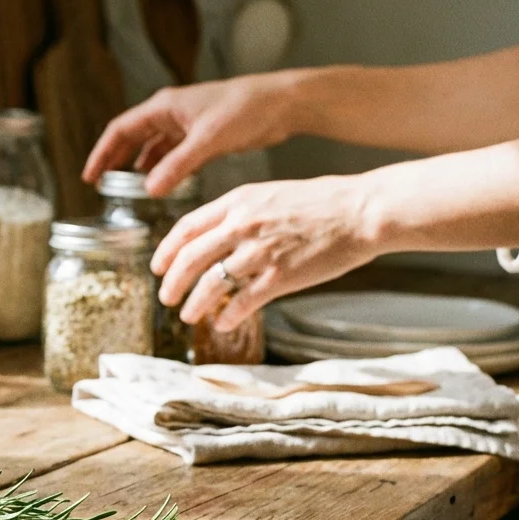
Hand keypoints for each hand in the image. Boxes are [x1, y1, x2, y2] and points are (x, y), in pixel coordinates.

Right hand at [82, 72, 304, 196]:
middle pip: (131, 138)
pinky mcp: (202, 135)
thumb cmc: (246, 109)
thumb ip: (178, 166)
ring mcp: (186, 124)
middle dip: (114, 160)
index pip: (121, 130)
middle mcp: (170, 113)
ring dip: (137, 166)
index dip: (102, 153)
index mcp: (164, 107)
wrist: (281, 103)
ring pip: (151, 147)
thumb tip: (149, 189)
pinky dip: (162, 168)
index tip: (90, 177)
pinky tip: (159, 184)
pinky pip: (172, 154)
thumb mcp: (208, 140)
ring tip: (124, 188)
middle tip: (99, 185)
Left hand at [152, 175, 386, 330]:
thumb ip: (239, 214)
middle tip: (165, 297)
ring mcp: (261, 251)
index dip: (166, 251)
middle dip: (172, 281)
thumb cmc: (320, 203)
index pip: (187, 228)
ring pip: (211, 283)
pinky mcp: (282, 276)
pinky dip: (228, 316)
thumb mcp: (269, 195)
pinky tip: (223, 324)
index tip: (158, 266)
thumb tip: (214, 237)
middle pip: (190, 258)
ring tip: (187, 315)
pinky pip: (244, 301)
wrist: (360, 210)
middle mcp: (243, 225)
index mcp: (238, 202)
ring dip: (194, 303)